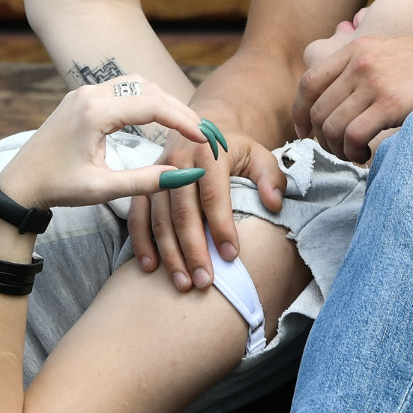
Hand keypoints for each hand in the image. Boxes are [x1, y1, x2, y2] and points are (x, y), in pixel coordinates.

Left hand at [0, 76, 218, 215]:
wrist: (20, 183)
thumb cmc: (58, 188)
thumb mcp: (103, 189)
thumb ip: (146, 181)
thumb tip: (186, 174)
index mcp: (94, 112)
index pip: (153, 105)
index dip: (184, 120)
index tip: (205, 138)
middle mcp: (88, 94)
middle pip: (148, 89)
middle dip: (178, 109)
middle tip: (202, 131)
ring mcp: (83, 92)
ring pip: (135, 84)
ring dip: (162, 100)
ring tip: (185, 123)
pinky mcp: (80, 97)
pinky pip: (120, 89)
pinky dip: (144, 98)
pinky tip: (158, 116)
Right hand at [125, 100, 267, 293]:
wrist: (199, 128)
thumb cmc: (234, 150)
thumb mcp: (259, 154)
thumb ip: (270, 177)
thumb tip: (274, 204)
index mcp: (209, 152)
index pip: (214, 195)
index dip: (222, 227)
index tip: (231, 256)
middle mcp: (178, 162)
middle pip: (183, 212)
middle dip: (193, 250)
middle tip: (204, 281)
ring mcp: (156, 175)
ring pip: (159, 219)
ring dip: (169, 254)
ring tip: (183, 283)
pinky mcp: (143, 186)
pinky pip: (137, 216)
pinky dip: (141, 242)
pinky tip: (150, 267)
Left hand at [298, 32, 412, 161]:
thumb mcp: (390, 54)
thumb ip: (361, 68)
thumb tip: (336, 99)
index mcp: (356, 50)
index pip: (309, 82)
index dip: (300, 111)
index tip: (303, 131)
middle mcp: (359, 63)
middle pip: (318, 110)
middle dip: (321, 138)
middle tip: (337, 151)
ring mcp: (374, 82)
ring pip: (331, 127)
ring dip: (337, 149)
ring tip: (354, 154)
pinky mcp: (390, 103)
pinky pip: (352, 136)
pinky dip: (352, 152)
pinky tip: (365, 155)